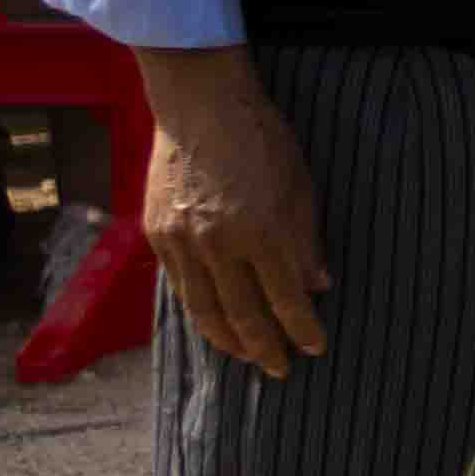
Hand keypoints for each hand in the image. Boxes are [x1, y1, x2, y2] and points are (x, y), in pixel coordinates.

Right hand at [140, 45, 320, 375]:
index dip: (302, 329)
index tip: (315, 348)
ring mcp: (181, 241)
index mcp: (261, 230)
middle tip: (281, 370)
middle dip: (265, 348)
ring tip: (248, 358)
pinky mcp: (157, 234)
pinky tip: (213, 324)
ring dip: (227, 341)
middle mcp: (217, 243)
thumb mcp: (300, 186)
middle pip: (242, 314)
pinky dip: (198, 312)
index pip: (286, 299)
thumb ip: (305, 241)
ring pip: (203, 310)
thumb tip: (318, 287)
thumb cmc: (261, 138)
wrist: (199, 105)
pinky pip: (179, 287)